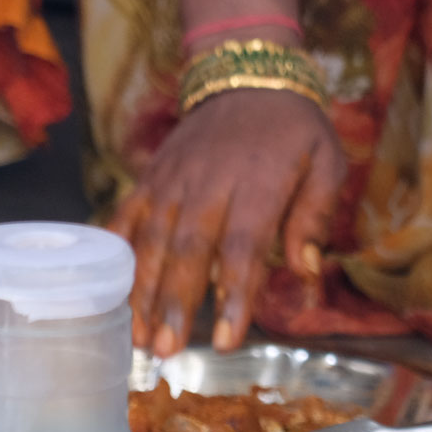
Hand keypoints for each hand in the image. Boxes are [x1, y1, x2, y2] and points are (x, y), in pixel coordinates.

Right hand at [110, 90, 345, 355]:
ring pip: (150, 238)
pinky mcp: (151, 178)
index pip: (243, 245)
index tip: (226, 340)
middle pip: (187, 247)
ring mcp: (173, 179)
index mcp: (259, 181)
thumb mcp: (327, 162)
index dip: (232, 293)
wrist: (248, 80)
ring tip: (138, 339)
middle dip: (174, 303)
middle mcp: (209, 182)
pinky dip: (113, 255)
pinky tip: (104, 294)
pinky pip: (125, 217)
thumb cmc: (296, 132)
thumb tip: (307, 272)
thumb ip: (315, 215)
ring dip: (141, 291)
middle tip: (167, 352)